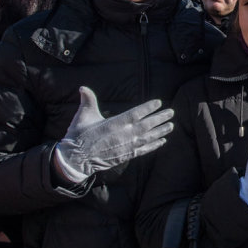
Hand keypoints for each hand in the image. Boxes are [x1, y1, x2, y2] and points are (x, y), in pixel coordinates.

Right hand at [54, 86, 173, 183]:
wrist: (75, 159)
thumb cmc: (79, 136)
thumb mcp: (83, 116)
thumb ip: (87, 100)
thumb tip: (83, 87)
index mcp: (115, 123)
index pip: (136, 113)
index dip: (148, 107)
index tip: (159, 102)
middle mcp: (124, 134)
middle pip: (147, 125)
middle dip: (160, 118)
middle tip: (171, 112)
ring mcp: (127, 146)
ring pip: (148, 137)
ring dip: (161, 131)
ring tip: (171, 126)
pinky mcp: (126, 156)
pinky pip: (144, 150)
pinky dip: (154, 146)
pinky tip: (162, 141)